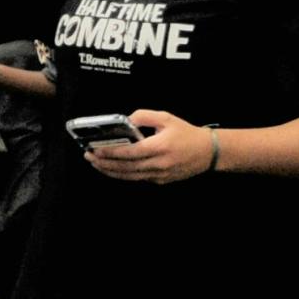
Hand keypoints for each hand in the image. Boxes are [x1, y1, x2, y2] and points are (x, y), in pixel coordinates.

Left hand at [85, 110, 214, 184]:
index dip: (109, 152)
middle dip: (103, 163)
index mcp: (159, 147)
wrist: (209, 152)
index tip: (93, 149)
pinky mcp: (161, 181)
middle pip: (124, 167)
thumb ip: (144, 116)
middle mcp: (158, 164)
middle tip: (88, 157)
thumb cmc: (187, 133)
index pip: (128, 153)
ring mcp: (159, 175)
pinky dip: (123, 175)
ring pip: (129, 176)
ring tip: (96, 164)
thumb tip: (125, 120)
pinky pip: (137, 179)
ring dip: (110, 171)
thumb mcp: (166, 118)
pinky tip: (112, 169)